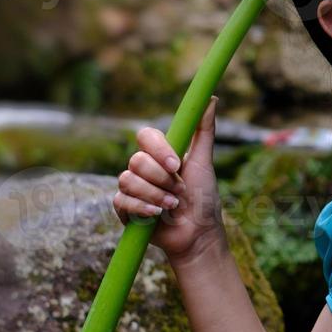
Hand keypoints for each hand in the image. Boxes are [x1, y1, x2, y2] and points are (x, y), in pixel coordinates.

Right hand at [113, 95, 225, 263]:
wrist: (197, 233)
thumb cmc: (203, 197)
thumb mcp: (204, 161)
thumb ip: (204, 130)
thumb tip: (211, 97)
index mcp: (161, 153)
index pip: (146, 136)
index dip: (158, 149)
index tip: (177, 164)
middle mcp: (144, 168)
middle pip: (136, 160)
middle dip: (162, 179)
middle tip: (179, 191)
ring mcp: (132, 187)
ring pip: (127, 180)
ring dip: (155, 195)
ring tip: (173, 205)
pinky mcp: (124, 208)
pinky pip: (121, 201)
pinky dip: (142, 208)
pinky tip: (157, 215)